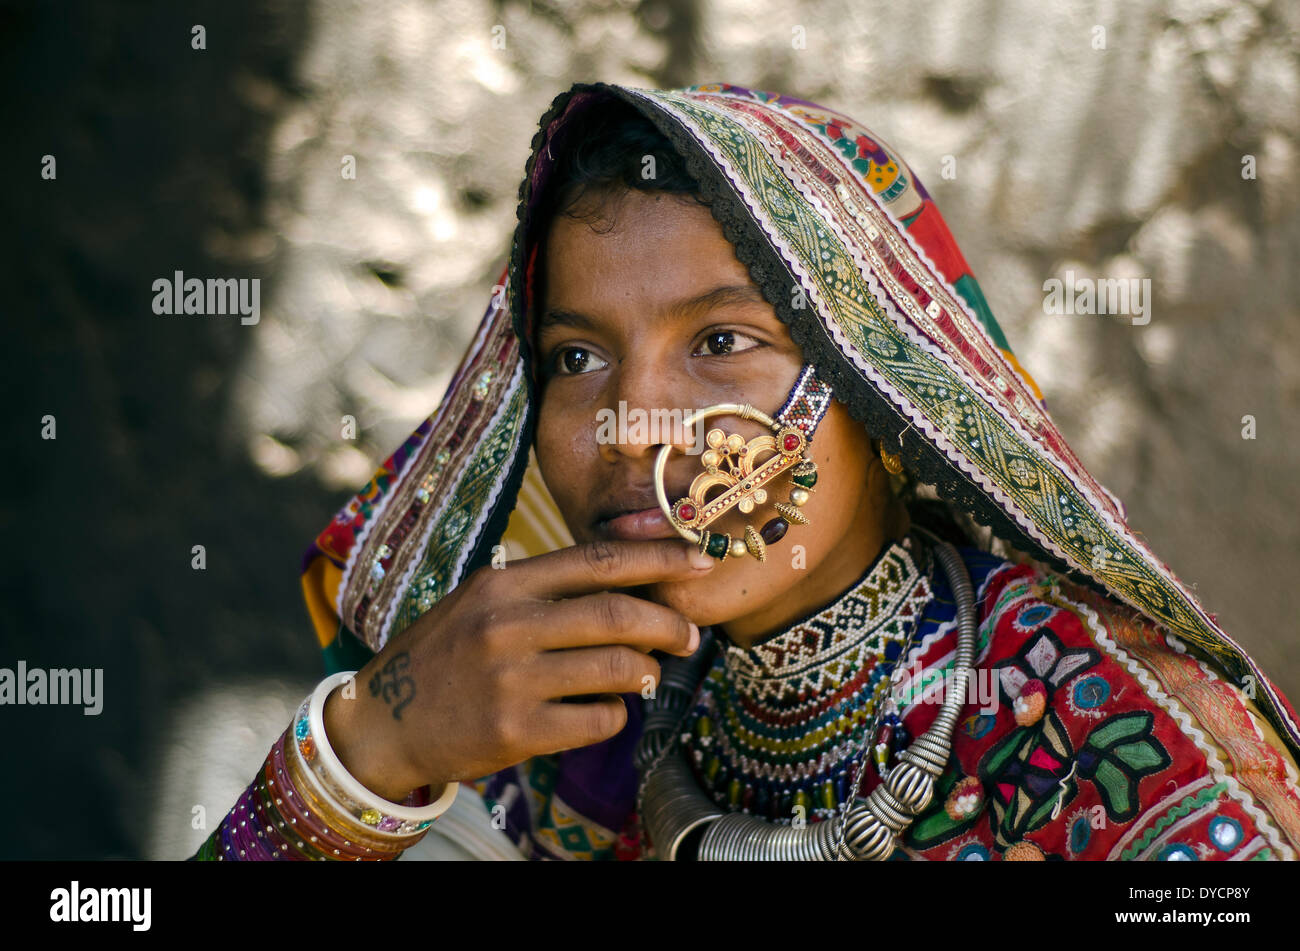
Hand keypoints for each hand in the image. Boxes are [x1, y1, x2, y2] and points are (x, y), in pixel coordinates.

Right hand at [323, 538, 714, 800]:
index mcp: (504, 584)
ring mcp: (512, 680)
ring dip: (647, 672)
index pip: (598, 560)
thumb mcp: (481, 603)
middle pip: (619, 614)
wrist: (383, 722)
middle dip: (669, 624)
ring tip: (645, 674)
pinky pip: (599, 720)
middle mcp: (508, 625)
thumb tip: (630, 585)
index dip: (658, 559)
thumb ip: (544, 590)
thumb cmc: (444, 656)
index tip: (699, 561)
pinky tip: (605, 711)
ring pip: (617, 668)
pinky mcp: (515, 730)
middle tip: (689, 635)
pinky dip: (616, 715)